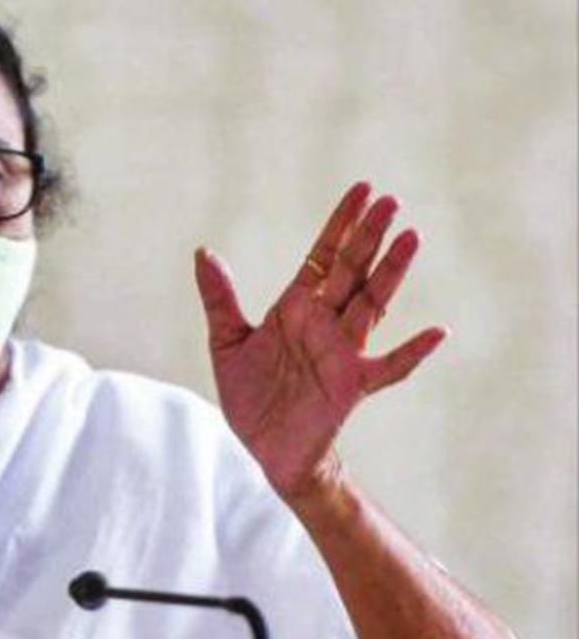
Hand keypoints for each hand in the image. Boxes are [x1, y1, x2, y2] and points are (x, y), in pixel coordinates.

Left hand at [194, 182, 446, 502]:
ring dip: (391, 273)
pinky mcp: (352, 384)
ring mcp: (343, 351)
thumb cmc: (251, 395)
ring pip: (372, 304)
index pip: (323, 256)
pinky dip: (413, 352)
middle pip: (353, 271)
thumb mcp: (226, 341)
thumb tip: (203, 251)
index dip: (341, 224)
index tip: (362, 190)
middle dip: (369, 237)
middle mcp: (325, 322)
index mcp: (296, 307)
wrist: (265, 448)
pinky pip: (390, 366)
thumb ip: (219, 297)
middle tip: (391, 201)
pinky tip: (437, 333)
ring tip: (411, 237)